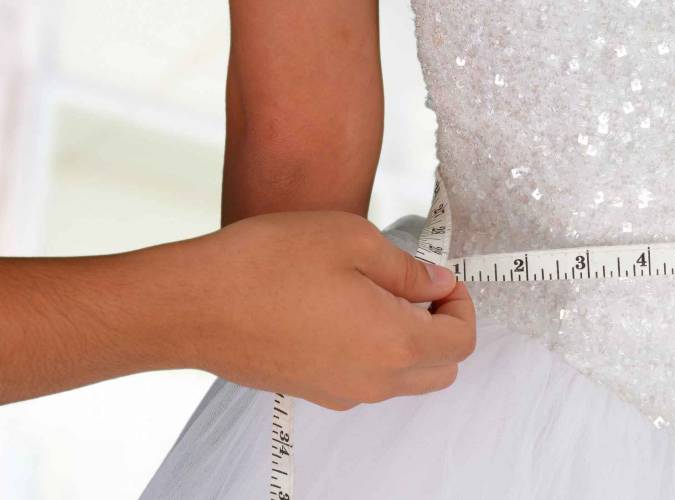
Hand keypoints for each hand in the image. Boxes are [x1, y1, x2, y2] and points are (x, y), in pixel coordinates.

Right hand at [179, 211, 475, 409]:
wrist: (190, 305)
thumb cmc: (267, 265)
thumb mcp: (354, 240)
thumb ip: (409, 269)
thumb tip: (438, 283)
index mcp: (395, 344)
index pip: (461, 342)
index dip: (462, 305)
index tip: (442, 277)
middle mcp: (373, 380)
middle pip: (442, 370)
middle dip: (444, 329)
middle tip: (417, 287)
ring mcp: (340, 392)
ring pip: (404, 379)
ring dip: (409, 342)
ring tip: (375, 293)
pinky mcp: (312, 391)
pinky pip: (365, 380)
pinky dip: (374, 352)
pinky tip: (342, 310)